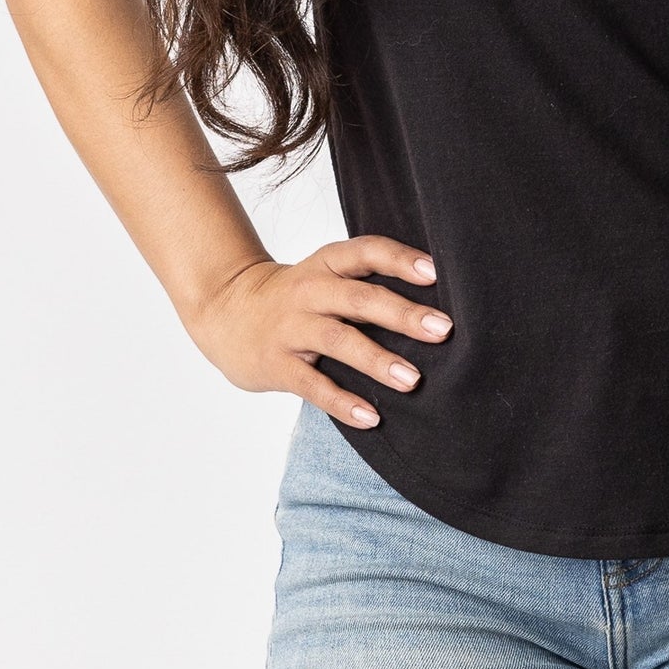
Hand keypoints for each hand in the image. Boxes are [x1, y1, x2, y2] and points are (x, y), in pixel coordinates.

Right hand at [185, 235, 450, 427]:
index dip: (400, 259)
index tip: (435, 272)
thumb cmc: (296, 295)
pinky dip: (342, 402)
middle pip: (360, 298)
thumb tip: (431, 306)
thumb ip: (367, 283)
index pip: (367, 251)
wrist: (225, 310)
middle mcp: (310, 291)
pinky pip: (313, 385)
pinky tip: (371, 417)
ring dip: (378, 360)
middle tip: (443, 330)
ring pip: (339, 340)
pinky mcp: (277, 364)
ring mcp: (291, 328)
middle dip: (404, 314)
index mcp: (327, 263)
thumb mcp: (325, 274)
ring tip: (413, 380)